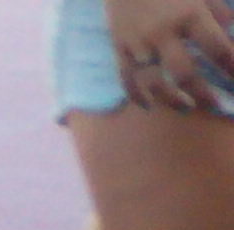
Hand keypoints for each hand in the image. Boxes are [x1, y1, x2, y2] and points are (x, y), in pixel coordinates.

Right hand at [107, 0, 233, 108]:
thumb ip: (218, 10)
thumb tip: (230, 29)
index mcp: (190, 15)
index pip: (218, 49)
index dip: (232, 68)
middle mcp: (164, 34)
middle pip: (185, 75)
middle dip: (203, 94)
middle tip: (215, 105)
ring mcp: (139, 44)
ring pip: (155, 83)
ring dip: (172, 100)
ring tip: (186, 107)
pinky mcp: (120, 48)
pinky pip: (127, 80)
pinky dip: (137, 96)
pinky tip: (149, 105)